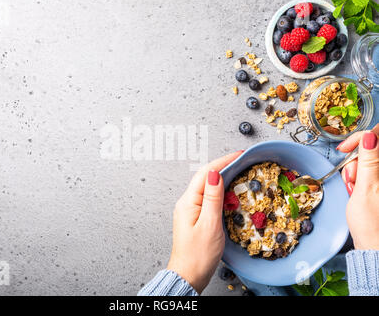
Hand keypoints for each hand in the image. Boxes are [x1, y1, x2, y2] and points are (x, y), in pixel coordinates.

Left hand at [167, 151, 242, 293]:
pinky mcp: (196, 217)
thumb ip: (212, 198)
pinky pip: (208, 197)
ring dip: (223, 177)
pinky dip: (221, 191)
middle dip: (224, 166)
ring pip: (207, 186)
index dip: (223, 161)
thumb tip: (214, 173)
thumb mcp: (210, 225)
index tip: (239, 155)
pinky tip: (230, 192)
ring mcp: (191, 209)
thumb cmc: (198, 256)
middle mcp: (187, 203)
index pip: (205, 173)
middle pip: (205, 177)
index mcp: (188, 202)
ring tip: (239, 171)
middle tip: (243, 161)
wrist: (188, 275)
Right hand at [337, 124, 378, 249]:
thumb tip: (369, 137)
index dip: (361, 139)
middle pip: (372, 150)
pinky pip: (369, 173)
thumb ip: (368, 161)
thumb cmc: (372, 225)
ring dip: (356, 172)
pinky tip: (357, 191)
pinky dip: (360, 179)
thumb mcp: (366, 189)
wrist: (376, 247)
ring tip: (354, 189)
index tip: (346, 149)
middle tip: (352, 179)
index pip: (378, 137)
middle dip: (356, 161)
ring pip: (368, 162)